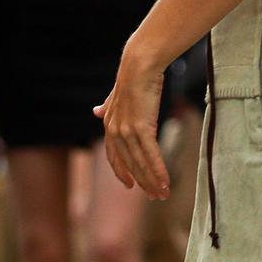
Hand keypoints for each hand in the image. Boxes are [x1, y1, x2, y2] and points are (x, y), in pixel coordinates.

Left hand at [95, 48, 169, 199]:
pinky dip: (159, 170)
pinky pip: (151, 155)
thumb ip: (106, 107)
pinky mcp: (141, 128)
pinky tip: (166, 182)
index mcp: (109, 125)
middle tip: (154, 196)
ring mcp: (127, 131)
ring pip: (141, 164)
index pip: (115, 157)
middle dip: (143, 183)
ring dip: (153, 181)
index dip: (122, 173)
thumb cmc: (132, 78)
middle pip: (130, 165)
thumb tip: (95, 111)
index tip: (130, 186)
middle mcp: (115, 131)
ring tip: (163, 194)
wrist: (139, 64)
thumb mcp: (115, 96)